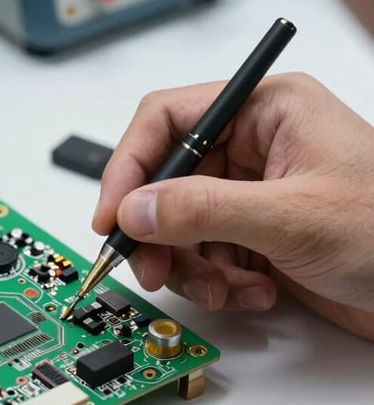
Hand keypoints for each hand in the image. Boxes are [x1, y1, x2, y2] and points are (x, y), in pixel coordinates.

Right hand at [93, 72, 373, 339]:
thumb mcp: (293, 217)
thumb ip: (204, 209)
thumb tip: (135, 209)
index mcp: (266, 110)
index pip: (166, 120)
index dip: (129, 166)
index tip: (112, 214)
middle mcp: (255, 146)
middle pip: (166, 179)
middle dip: (158, 230)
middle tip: (152, 268)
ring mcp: (253, 193)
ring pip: (180, 224)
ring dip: (190, 265)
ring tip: (222, 290)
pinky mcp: (256, 234)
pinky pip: (206, 254)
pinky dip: (218, 282)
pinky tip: (256, 294)